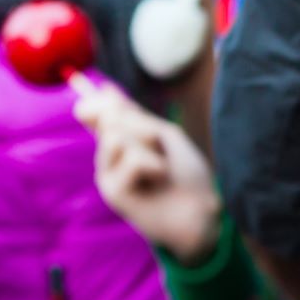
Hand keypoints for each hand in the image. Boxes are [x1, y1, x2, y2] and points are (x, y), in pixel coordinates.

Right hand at [74, 85, 222, 263]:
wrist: (201, 210)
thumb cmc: (185, 174)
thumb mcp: (161, 134)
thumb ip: (132, 115)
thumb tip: (102, 88)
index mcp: (121, 143)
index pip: (97, 113)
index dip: (99, 102)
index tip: (108, 95)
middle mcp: (108, 159)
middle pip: (109, 119)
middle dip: (142, 125)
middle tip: (160, 147)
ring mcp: (107, 175)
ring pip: (116, 136)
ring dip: (149, 146)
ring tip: (161, 168)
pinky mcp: (112, 192)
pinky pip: (131, 158)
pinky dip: (153, 165)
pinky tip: (158, 181)